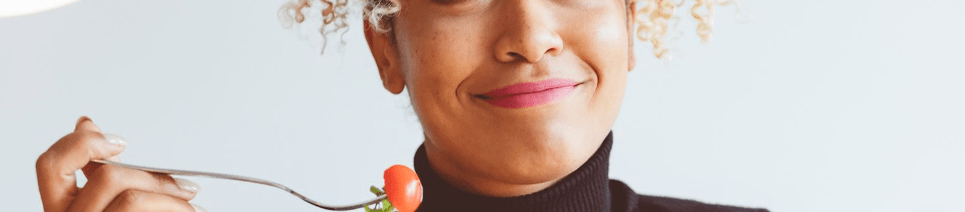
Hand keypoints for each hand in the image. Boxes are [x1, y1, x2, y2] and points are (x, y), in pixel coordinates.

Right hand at [36, 116, 205, 211]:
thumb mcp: (109, 203)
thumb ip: (97, 172)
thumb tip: (86, 123)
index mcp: (62, 211)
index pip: (50, 166)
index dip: (81, 144)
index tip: (120, 142)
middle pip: (106, 179)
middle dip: (155, 177)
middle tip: (186, 187)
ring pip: (130, 200)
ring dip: (172, 198)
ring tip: (192, 206)